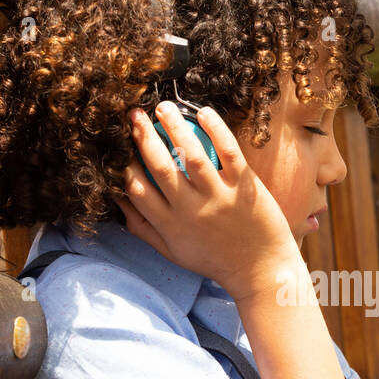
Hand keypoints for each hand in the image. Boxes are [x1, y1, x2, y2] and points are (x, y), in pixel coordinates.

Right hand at [119, 103, 300, 300]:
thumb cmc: (215, 260)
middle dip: (143, 136)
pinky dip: (215, 129)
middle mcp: (191, 211)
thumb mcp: (173, 252)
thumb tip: (118, 202)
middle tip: (135, 115)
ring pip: (190, 155)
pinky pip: (228, 152)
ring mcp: (219, 198)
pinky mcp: (245, 187)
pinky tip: (203, 112)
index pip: (137, 189)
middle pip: (159, 166)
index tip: (121, 145)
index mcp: (170, 226)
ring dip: (174, 126)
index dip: (125, 164)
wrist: (261, 271)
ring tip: (163, 107)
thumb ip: (143, 229)